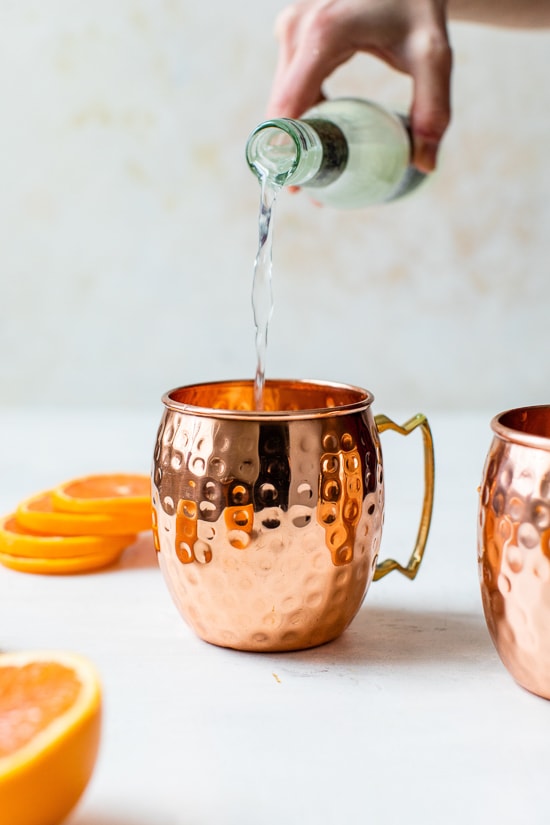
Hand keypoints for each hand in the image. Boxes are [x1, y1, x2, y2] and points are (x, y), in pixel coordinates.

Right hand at [266, 0, 452, 171]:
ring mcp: (291, 28)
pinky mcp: (294, 32)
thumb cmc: (417, 4)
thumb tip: (424, 164)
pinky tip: (317, 139)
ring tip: (313, 174)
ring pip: (282, 97)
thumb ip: (433, 108)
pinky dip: (300, 113)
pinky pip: (290, 83)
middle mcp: (297, 28)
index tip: (293, 186)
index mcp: (324, 33)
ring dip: (294, 136)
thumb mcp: (432, 55)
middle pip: (282, 105)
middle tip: (309, 192)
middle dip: (292, 152)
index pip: (290, 104)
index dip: (288, 150)